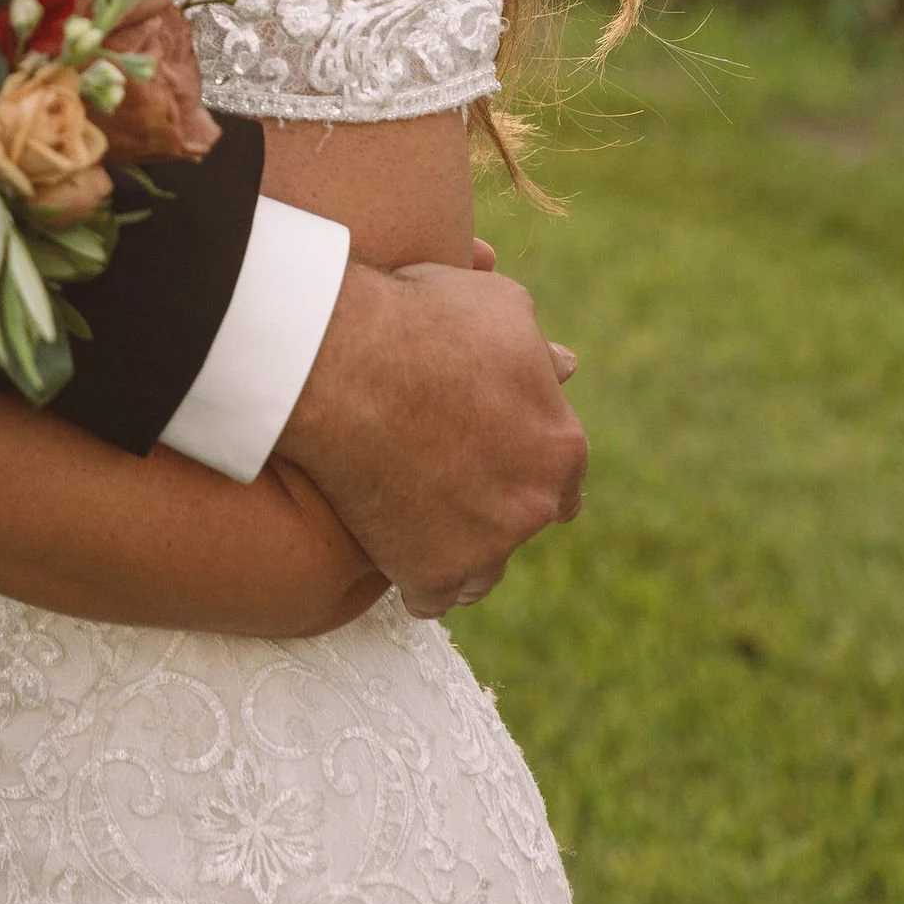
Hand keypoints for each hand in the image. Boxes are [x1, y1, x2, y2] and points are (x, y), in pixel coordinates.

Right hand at [275, 256, 585, 616]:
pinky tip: (393, 542)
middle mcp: (535, 505)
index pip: (563, 472)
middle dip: (495, 500)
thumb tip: (564, 365)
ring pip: (484, 567)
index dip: (526, 458)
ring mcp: (484, 548)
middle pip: (525, 518)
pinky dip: (415, 575)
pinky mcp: (429, 576)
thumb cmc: (420, 320)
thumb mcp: (500, 307)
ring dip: (460, 544)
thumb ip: (538, 348)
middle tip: (445, 470)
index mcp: (561, 446)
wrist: (339, 360)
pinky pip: (431, 596)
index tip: (491, 449)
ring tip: (416, 508)